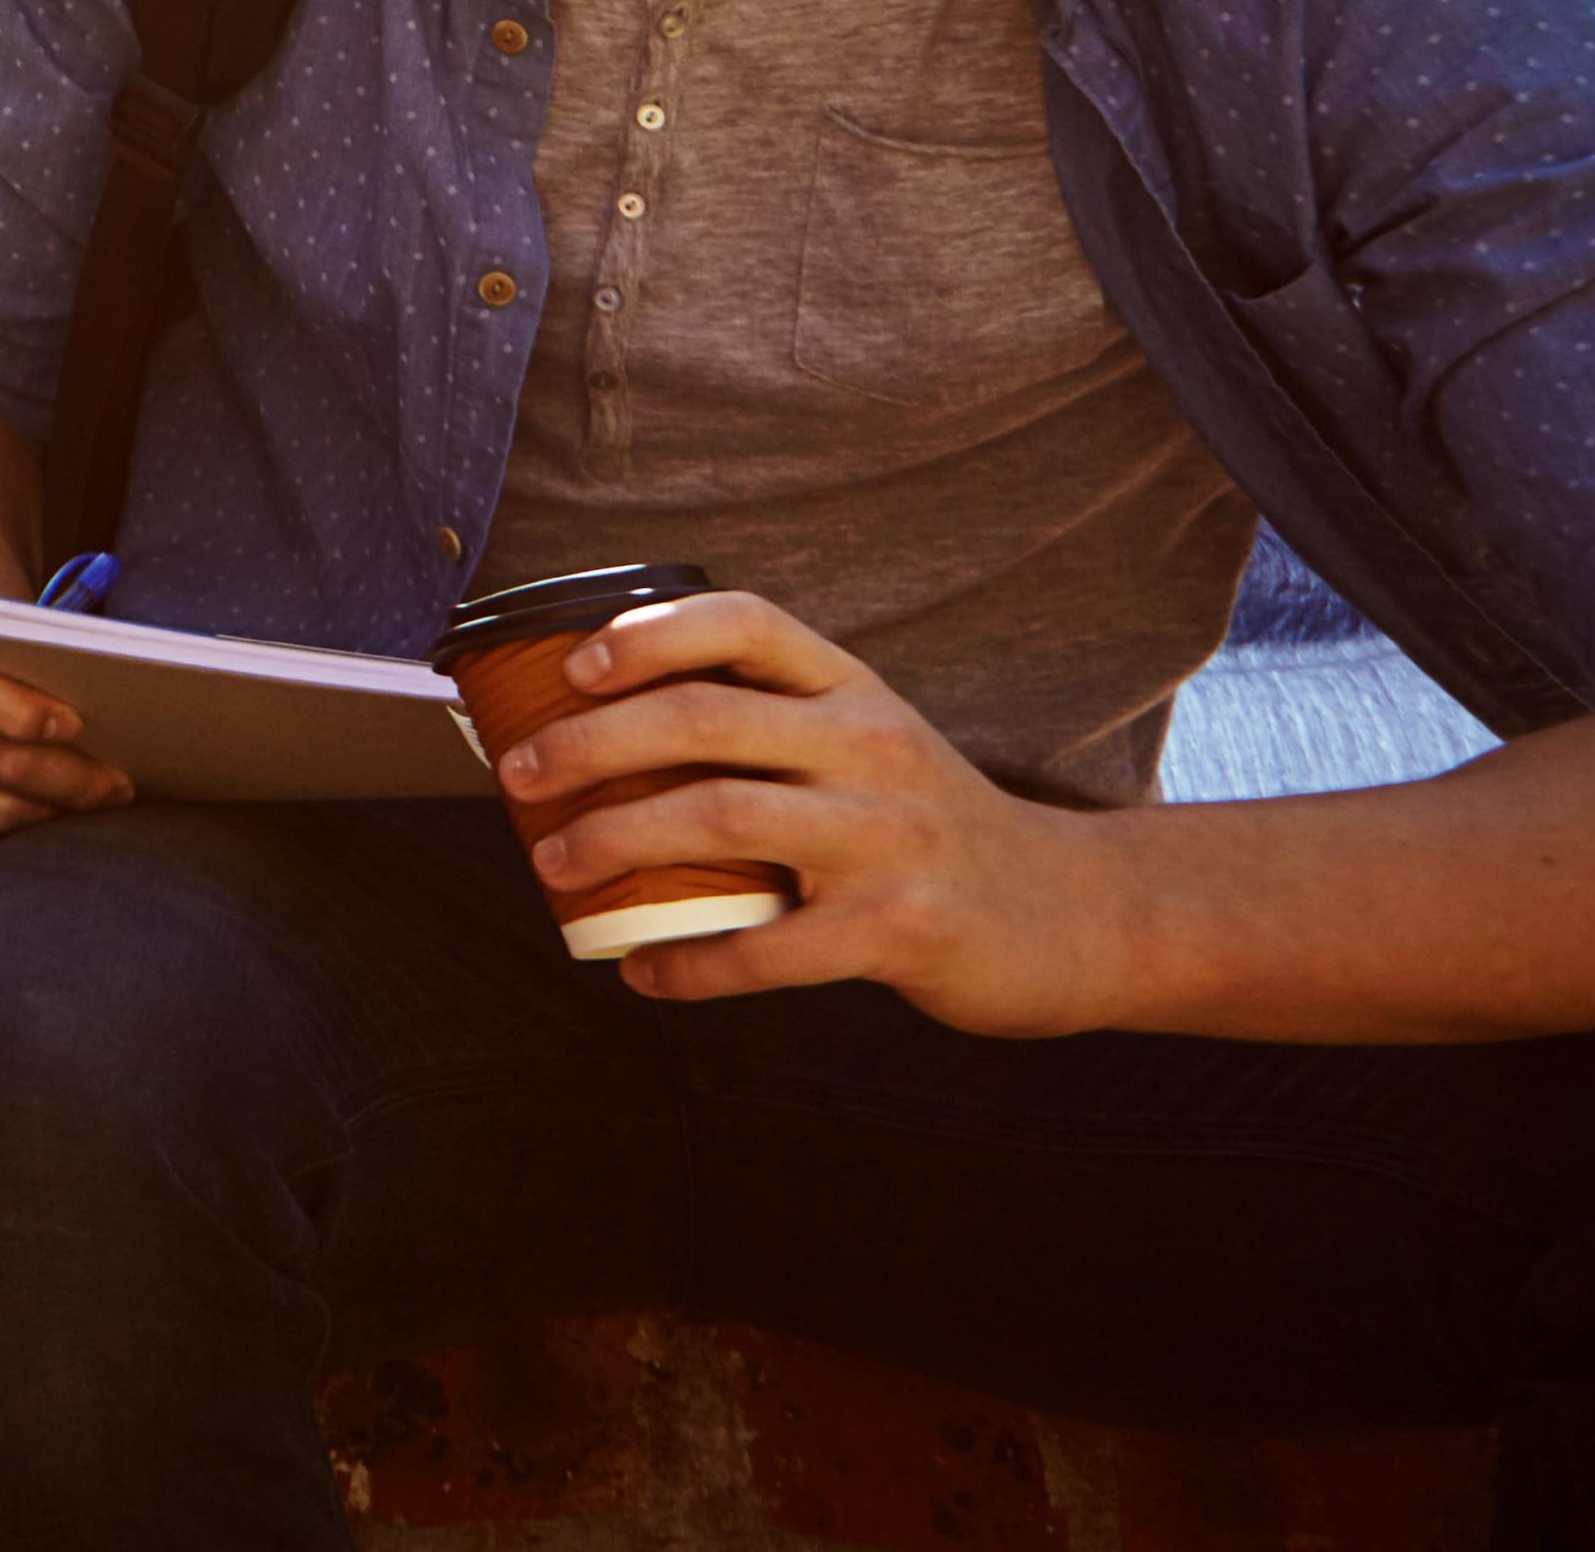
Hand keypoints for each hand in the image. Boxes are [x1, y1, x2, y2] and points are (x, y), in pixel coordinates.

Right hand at [0, 595, 129, 860]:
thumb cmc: (16, 669)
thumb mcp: (32, 650)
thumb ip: (60, 674)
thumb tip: (126, 725)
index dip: (16, 709)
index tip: (74, 726)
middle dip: (66, 779)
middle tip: (116, 788)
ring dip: (48, 817)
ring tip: (87, 810)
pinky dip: (8, 843)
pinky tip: (38, 826)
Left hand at [496, 591, 1133, 1036]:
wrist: (1073, 915)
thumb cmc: (931, 828)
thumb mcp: (870, 746)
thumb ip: (773, 729)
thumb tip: (603, 736)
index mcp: (857, 692)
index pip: (746, 623)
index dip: (650, 633)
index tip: (574, 666)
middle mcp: (874, 747)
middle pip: (703, 721)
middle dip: (591, 745)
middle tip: (521, 775)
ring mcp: (889, 837)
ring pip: (719, 819)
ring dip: (615, 841)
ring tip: (555, 864)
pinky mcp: (900, 928)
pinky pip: (766, 946)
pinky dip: (687, 962)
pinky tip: (641, 969)